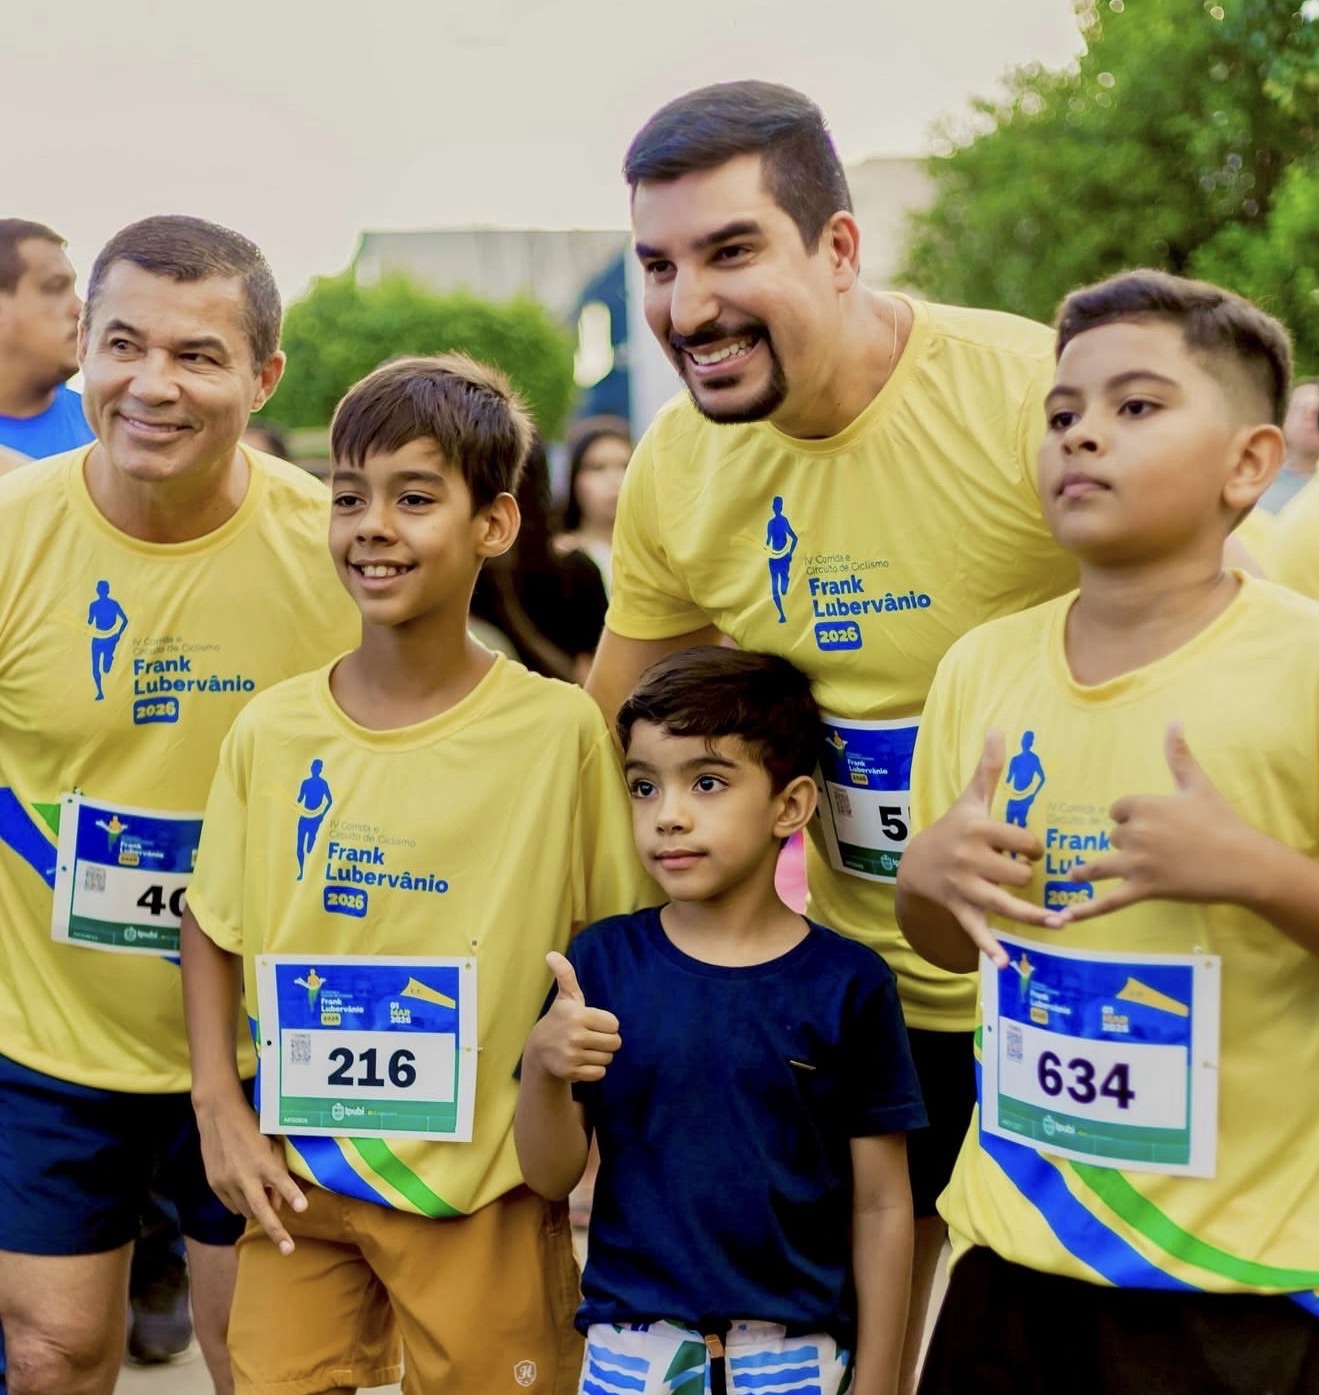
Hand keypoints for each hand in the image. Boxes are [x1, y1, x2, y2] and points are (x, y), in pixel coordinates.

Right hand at [194, 1087, 306, 1254]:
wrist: (218, 1116)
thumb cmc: (252, 1127)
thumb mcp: (271, 1144)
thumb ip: (277, 1171)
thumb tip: (279, 1202)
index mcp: (262, 1160)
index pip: (280, 1181)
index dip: (292, 1195)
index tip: (303, 1209)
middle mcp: (244, 1174)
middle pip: (261, 1209)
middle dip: (276, 1231)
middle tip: (288, 1249)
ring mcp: (227, 1182)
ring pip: (247, 1210)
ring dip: (258, 1211)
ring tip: (265, 1200)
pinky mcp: (215, 1185)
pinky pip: (232, 1205)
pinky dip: (242, 1204)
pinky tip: (246, 1193)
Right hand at [525, 952, 621, 1082]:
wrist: (539, 1050)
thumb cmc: (560, 1019)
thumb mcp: (566, 997)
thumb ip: (565, 974)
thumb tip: (551, 954)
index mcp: (578, 1015)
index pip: (614, 1024)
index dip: (606, 1024)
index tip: (592, 1023)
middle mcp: (575, 1035)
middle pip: (615, 1043)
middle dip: (607, 1041)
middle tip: (592, 1038)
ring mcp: (572, 1055)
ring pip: (607, 1059)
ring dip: (600, 1055)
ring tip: (585, 1049)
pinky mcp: (570, 1072)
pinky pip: (600, 1073)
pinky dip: (594, 1069)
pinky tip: (581, 1061)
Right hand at [899, 730, 1060, 965]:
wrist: (915, 862)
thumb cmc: (953, 828)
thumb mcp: (969, 799)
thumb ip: (989, 769)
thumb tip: (999, 729)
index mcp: (978, 831)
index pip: (1022, 842)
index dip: (1034, 848)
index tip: (1030, 850)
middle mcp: (971, 860)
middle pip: (1018, 874)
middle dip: (1027, 877)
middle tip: (1023, 875)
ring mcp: (966, 888)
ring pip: (1005, 904)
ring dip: (1032, 916)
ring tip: (1059, 923)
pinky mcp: (961, 910)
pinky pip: (978, 930)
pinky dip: (990, 947)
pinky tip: (1005, 962)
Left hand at [1060, 723, 1247, 922]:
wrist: (1243, 862)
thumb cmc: (1221, 822)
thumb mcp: (1197, 785)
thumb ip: (1178, 755)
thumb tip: (1174, 722)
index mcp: (1143, 805)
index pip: (1117, 810)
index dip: (1127, 816)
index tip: (1144, 822)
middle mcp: (1135, 833)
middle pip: (1113, 837)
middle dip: (1125, 843)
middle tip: (1153, 850)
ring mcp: (1137, 863)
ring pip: (1099, 865)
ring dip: (1084, 871)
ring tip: (1073, 875)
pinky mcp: (1144, 889)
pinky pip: (1108, 901)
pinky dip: (1084, 910)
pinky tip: (1063, 917)